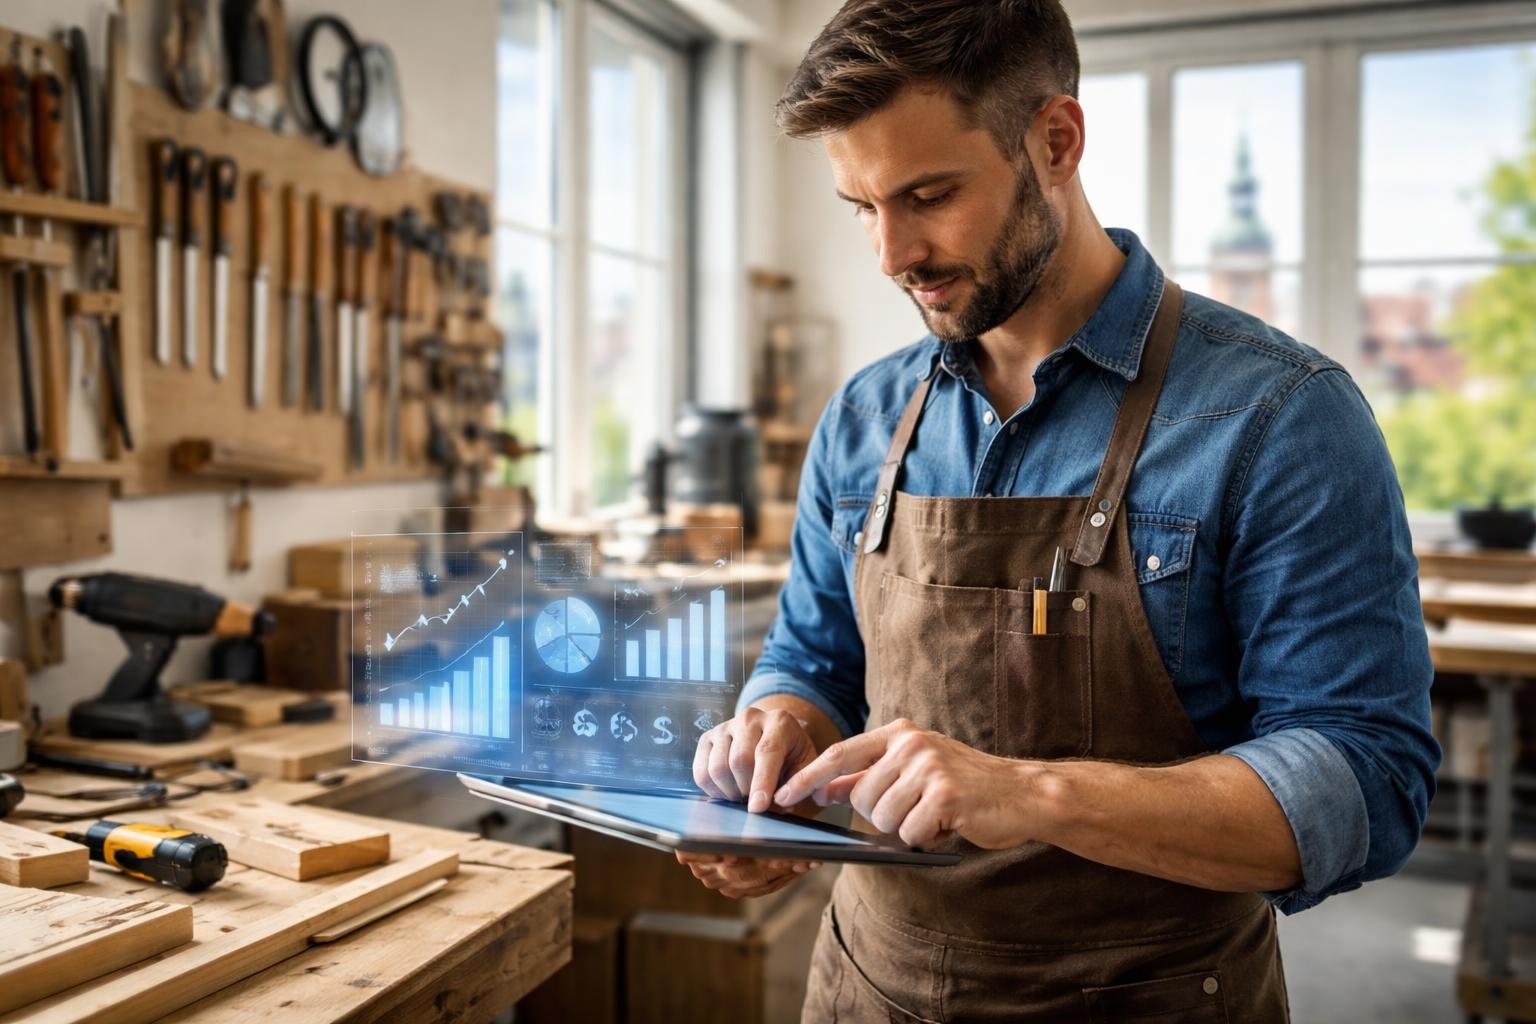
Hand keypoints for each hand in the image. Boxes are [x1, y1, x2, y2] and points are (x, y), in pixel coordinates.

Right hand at [678, 705, 826, 898]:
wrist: (776, 742)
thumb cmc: (793, 760)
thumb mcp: (806, 769)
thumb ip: (800, 785)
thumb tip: (777, 804)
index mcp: (780, 721)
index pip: (767, 752)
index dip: (761, 783)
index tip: (758, 808)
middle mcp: (750, 717)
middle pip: (739, 760)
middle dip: (746, 790)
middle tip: (756, 803)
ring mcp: (725, 726)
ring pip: (718, 767)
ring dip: (730, 792)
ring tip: (744, 796)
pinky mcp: (707, 738)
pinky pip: (701, 772)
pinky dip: (713, 790)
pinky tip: (729, 792)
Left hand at [773, 718, 1039, 849]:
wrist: (1022, 793)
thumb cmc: (964, 786)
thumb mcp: (913, 770)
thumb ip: (869, 776)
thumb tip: (824, 788)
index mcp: (899, 734)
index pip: (839, 754)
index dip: (807, 778)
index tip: (781, 796)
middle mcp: (911, 744)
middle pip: (861, 797)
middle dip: (881, 816)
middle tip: (914, 812)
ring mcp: (929, 767)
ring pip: (883, 817)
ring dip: (905, 828)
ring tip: (934, 815)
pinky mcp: (946, 794)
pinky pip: (910, 831)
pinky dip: (925, 838)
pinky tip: (947, 825)